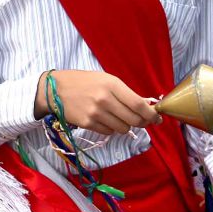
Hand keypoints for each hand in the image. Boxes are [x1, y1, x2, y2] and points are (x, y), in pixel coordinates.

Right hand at [35, 69, 158, 134]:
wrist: (55, 90)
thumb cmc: (83, 81)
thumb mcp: (105, 79)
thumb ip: (124, 93)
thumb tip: (144, 108)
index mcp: (112, 85)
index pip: (138, 104)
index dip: (151, 114)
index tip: (157, 119)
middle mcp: (105, 99)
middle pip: (134, 119)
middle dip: (142, 122)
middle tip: (143, 121)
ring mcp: (96, 113)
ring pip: (123, 128)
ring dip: (125, 125)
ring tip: (118, 117)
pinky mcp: (87, 124)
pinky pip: (109, 132)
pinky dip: (111, 128)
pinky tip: (105, 119)